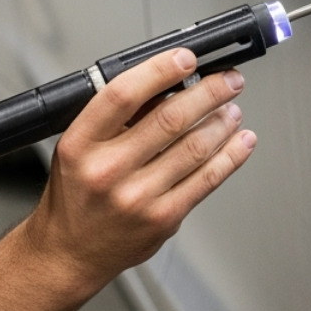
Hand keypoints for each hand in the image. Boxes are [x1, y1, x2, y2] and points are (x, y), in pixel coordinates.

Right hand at [22, 48, 255, 295]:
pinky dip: (231, 155)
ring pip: (195, 146)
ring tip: (233, 108)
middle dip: (210, 92)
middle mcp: (108, 170)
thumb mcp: (79, 146)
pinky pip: (207, 179)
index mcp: (81, 144)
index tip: (186, 58)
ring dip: (223, 121)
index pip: (124, 94)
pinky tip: (240, 141)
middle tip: (228, 80)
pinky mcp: (163, 218)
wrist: (69, 252)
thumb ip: (119, 117)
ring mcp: (137, 197)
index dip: (161, 70)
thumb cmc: (77, 194)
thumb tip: (170, 83)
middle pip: (170, 117)